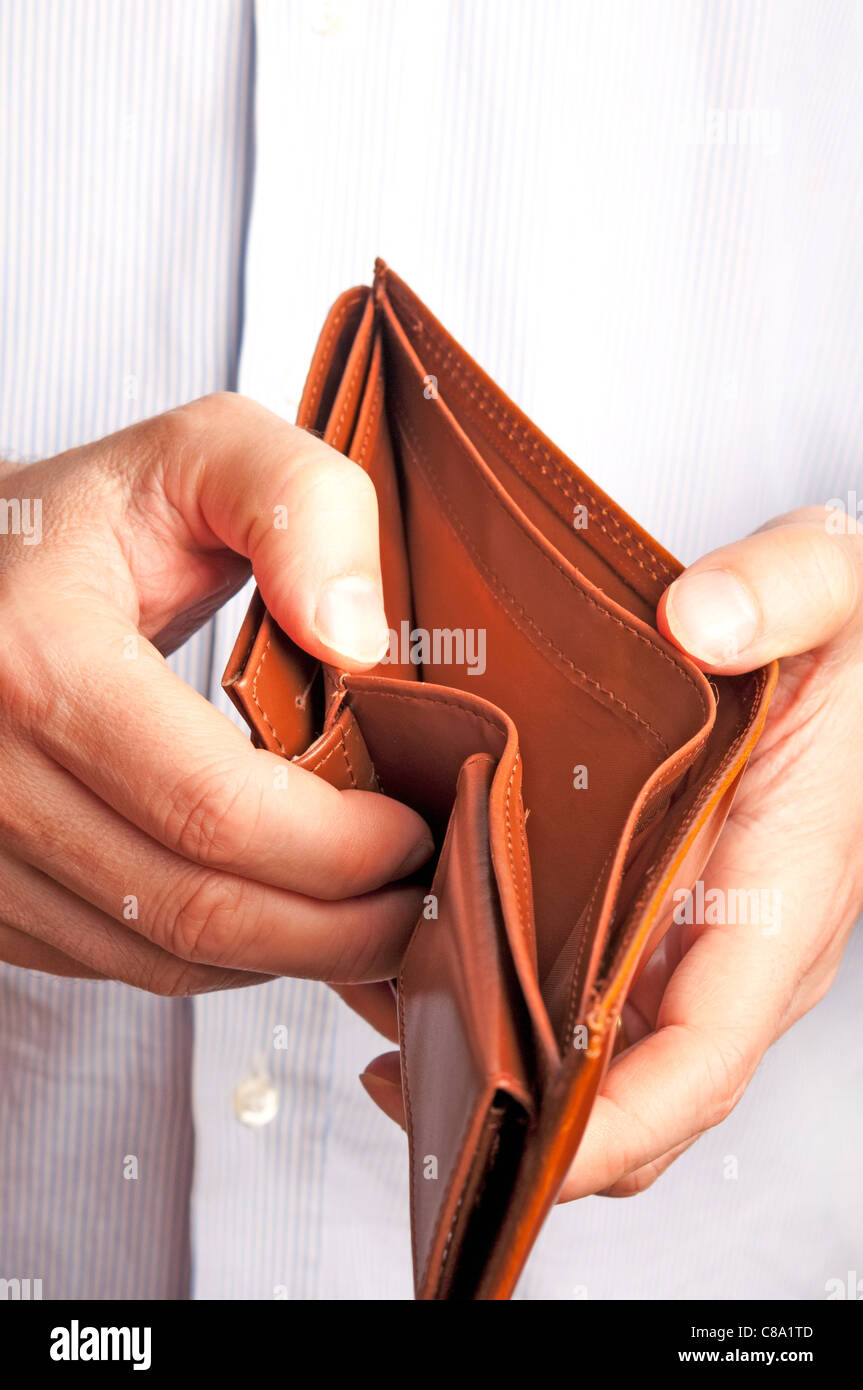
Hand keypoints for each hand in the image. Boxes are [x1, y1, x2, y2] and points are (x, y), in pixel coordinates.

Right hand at [0, 394, 431, 996]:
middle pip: (195, 908)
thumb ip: (300, 506)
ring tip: (368, 915)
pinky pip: (119, 965)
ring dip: (287, 955)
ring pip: (160, 958)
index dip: (338, 846)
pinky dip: (220, 958)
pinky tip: (279, 916)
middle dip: (337, 927)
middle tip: (415, 902)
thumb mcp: (201, 455)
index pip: (213, 807)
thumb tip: (356, 637)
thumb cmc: (92, 519)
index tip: (412, 833)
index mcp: (34, 657)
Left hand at [360, 507, 862, 1198]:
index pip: (701, 1056)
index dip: (614, 1126)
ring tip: (392, 1036)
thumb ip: (780, 594)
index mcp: (777, 896)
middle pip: (637, 1089)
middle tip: (408, 1089)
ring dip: (505, 1066)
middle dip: (533, 1121)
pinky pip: (584, 993)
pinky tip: (425, 969)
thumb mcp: (826, 587)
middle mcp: (731, 944)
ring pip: (601, 1051)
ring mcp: (690, 937)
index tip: (515, 1145)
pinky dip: (509, 1003)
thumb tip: (702, 622)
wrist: (841, 652)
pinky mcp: (655, 914)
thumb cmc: (839, 643)